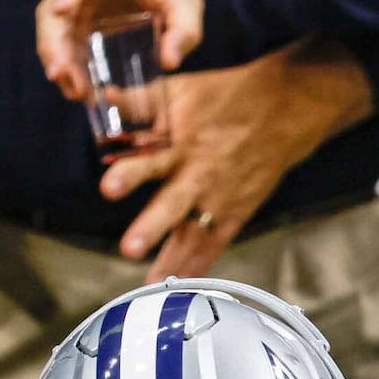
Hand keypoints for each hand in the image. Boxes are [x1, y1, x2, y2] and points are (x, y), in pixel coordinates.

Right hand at [36, 0, 205, 100]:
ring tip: (74, 92)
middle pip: (56, 8)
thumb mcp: (187, 7)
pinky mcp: (80, 20)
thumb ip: (183, 32)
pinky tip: (79, 90)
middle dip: (53, 43)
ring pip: (55, 29)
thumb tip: (168, 63)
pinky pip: (66, 43)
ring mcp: (78, 2)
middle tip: (60, 76)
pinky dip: (68, 66)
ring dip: (57, 60)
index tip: (60, 9)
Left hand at [102, 40, 374, 279]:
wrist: (282, 110)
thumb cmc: (224, 98)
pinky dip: (195, 267)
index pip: (151, 155)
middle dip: (153, 225)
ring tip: (149, 284)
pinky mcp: (234, 213)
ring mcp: (218, 197)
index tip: (108, 186)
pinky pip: (213, 244)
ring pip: (192, 232)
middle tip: (130, 248)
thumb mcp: (182, 89)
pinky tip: (174, 289)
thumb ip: (138, 100)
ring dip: (172, 258)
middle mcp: (197, 171)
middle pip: (172, 202)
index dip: (130, 170)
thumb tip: (96, 96)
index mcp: (180, 138)